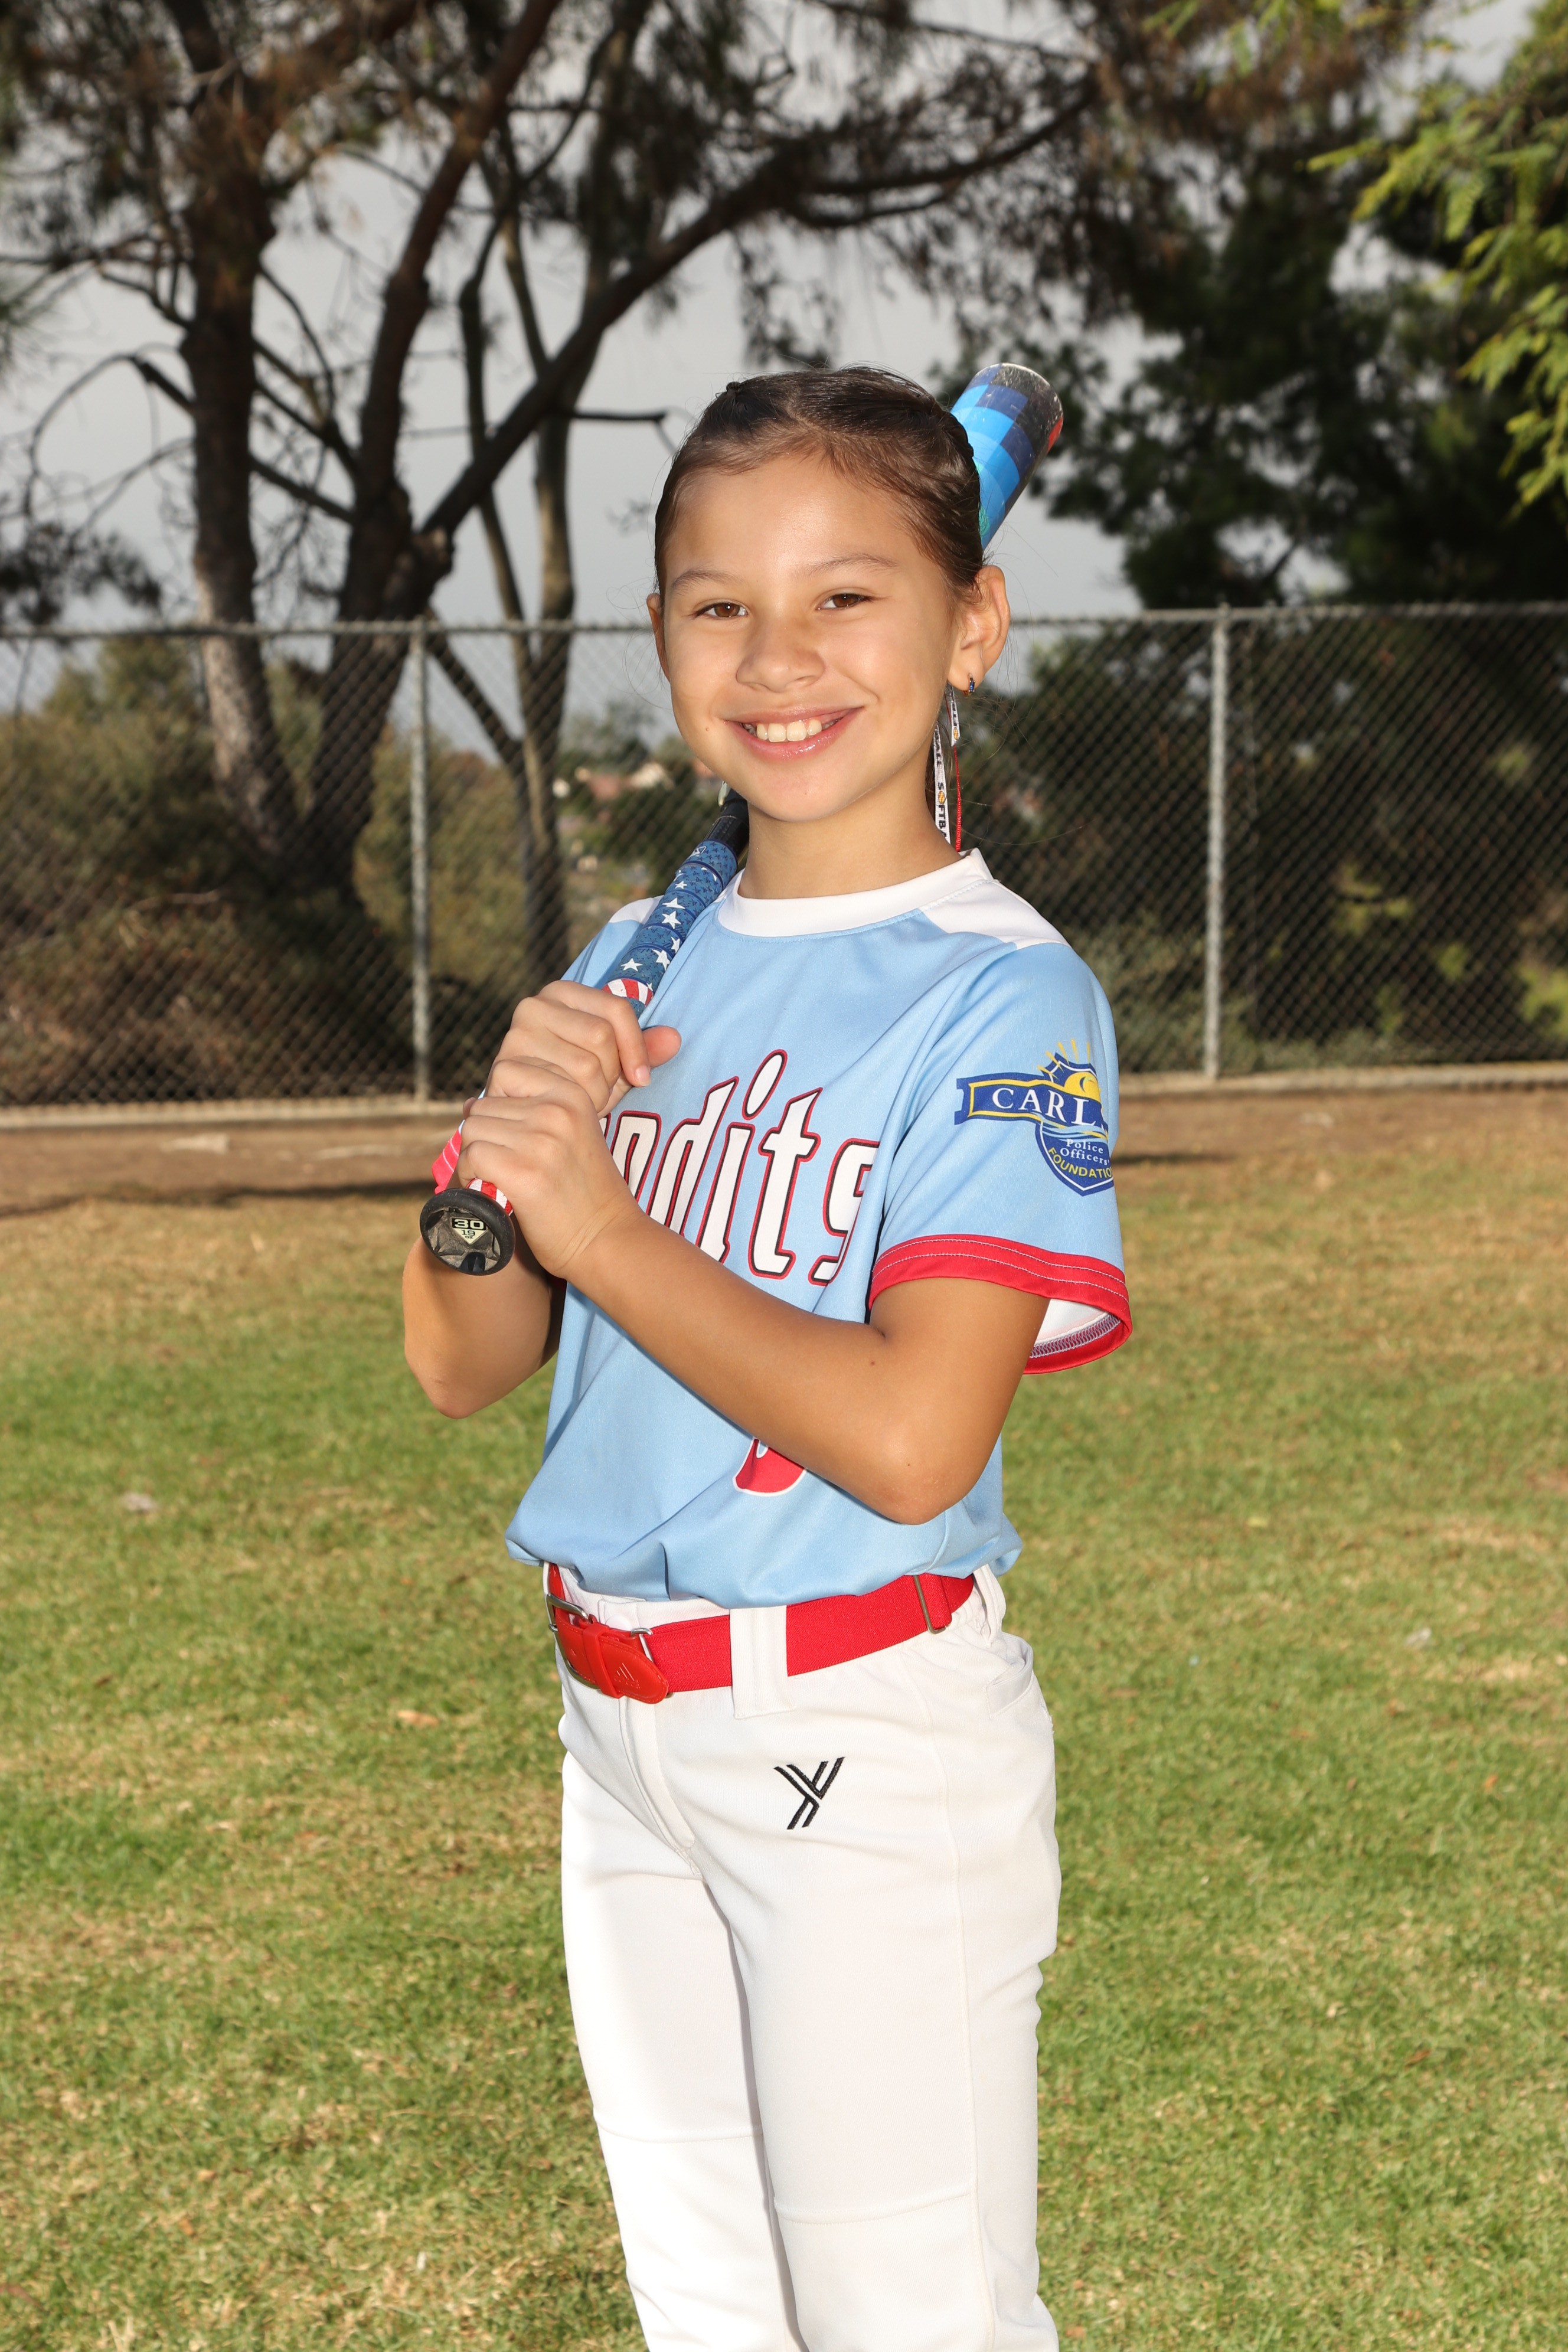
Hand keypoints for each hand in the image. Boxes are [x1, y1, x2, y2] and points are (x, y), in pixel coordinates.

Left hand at [457, 1072, 641, 1283]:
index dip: (499, 1101)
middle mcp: (557, 1110)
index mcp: (573, 1093)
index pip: (508, 1069)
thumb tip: (472, 1102)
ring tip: (498, 1175)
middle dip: (485, 1134)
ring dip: (476, 1155)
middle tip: (503, 1161)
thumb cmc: (584, 1191)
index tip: (512, 1131)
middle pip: (484, 1103)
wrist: (608, 1239)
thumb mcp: (574, 1132)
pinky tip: (491, 1187)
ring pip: (472, 1128)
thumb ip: (535, 1109)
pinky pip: (472, 1155)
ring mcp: (541, 1140)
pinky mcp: (523, 1172)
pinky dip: (471, 1174)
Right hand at [487, 980, 678, 1117]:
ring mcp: (515, 1036)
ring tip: (581, 1101)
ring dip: (595, 1095)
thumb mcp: (614, 1063)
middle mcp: (533, 1006)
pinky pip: (563, 1091)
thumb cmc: (574, 1084)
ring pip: (586, 1066)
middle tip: (598, 1091)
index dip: (637, 1047)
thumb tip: (674, 1039)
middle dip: (612, 1074)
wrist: (527, 1119)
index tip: (642, 1079)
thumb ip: (644, 1049)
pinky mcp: (505, 1069)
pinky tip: (565, 1111)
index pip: (616, 1008)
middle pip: (602, 1036)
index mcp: (561, 993)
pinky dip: (573, 1108)